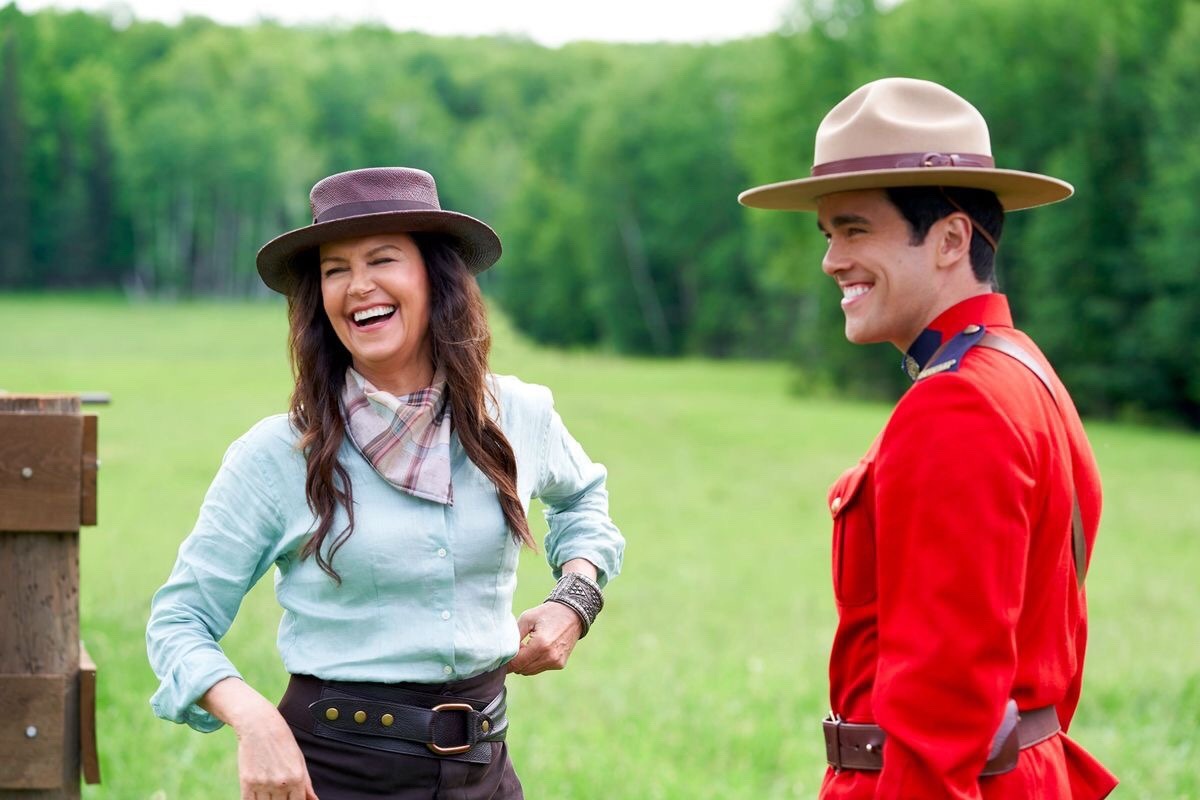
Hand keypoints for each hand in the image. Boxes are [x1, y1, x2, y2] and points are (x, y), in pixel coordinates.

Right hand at [201, 677, 318, 799]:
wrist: (260, 725)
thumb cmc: (283, 741)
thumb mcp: (299, 760)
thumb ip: (306, 784)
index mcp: (297, 778)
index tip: (290, 799)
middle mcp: (281, 783)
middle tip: (279, 794)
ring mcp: (263, 783)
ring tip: (270, 791)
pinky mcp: (247, 782)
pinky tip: (258, 796)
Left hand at [506, 601, 583, 675]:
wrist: (573, 614)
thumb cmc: (547, 613)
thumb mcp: (527, 619)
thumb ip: (514, 636)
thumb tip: (504, 652)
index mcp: (541, 645)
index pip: (516, 663)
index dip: (507, 661)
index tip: (502, 655)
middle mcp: (550, 657)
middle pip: (522, 669)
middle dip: (515, 661)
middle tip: (516, 646)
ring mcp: (556, 662)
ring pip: (529, 671)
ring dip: (524, 663)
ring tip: (527, 646)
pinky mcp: (560, 664)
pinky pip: (539, 668)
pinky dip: (534, 662)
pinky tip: (536, 649)